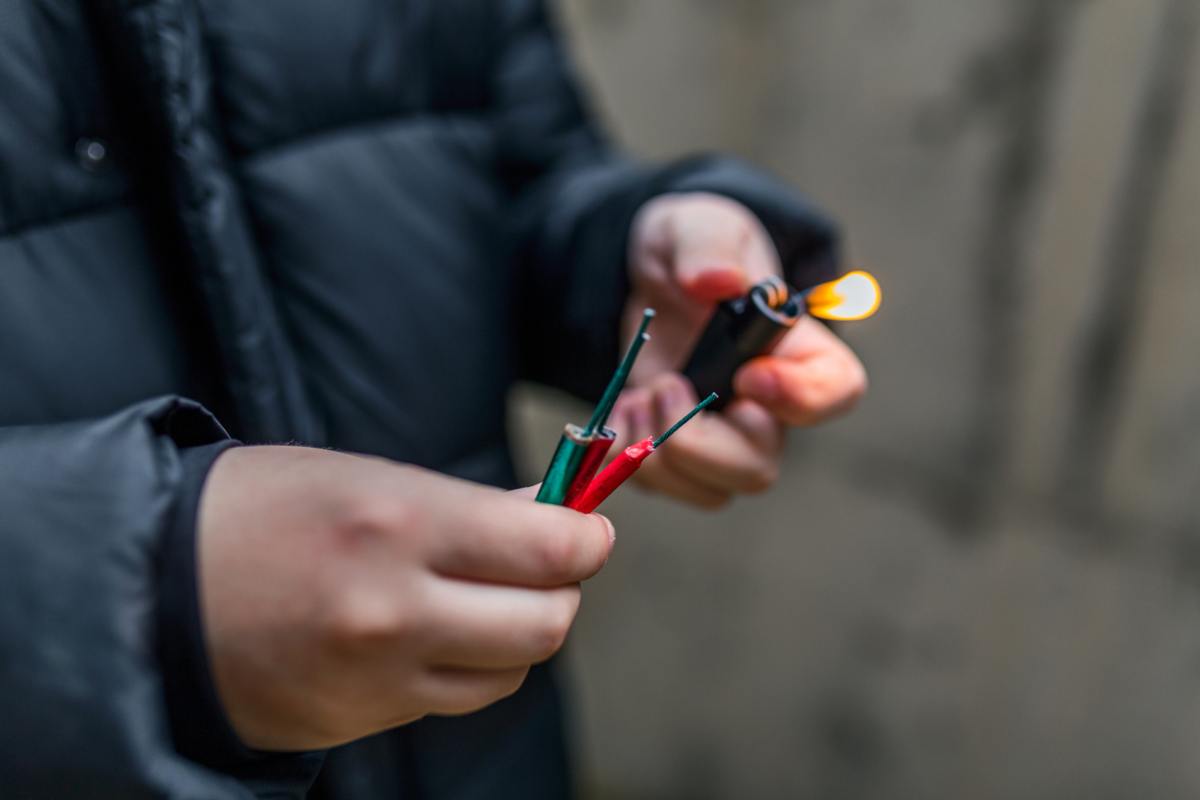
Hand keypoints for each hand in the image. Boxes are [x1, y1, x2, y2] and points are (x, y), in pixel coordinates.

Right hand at [197, 446, 613, 749]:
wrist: (148, 591)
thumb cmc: (259, 511)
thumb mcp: (363, 476)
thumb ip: (466, 505)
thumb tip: (553, 515)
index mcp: (399, 522)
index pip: (550, 549)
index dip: (585, 538)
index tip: (585, 529)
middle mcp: (396, 608)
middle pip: (547, 623)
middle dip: (563, 590)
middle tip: (547, 563)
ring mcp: (378, 676)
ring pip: (510, 671)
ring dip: (519, 635)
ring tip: (485, 598)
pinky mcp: (360, 719)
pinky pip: (454, 699)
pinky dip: (468, 669)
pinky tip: (435, 633)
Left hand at [612, 192, 866, 507]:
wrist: (646, 276)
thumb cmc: (692, 248)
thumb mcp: (698, 226)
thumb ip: (708, 245)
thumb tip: (715, 280)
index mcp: (798, 349)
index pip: (836, 392)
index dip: (800, 398)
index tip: (749, 377)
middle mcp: (768, 407)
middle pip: (759, 465)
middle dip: (701, 444)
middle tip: (667, 386)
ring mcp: (722, 437)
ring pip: (712, 489)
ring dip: (659, 454)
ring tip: (639, 397)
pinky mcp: (677, 452)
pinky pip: (663, 485)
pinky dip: (629, 457)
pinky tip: (622, 410)